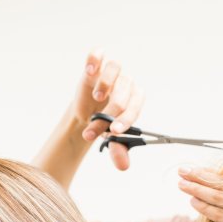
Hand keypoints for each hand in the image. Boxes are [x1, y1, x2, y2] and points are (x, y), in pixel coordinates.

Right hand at [72, 50, 144, 170]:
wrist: (87, 110)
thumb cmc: (105, 121)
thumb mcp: (110, 137)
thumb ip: (118, 150)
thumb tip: (123, 167)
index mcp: (135, 99)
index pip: (135, 106)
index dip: (125, 119)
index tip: (113, 132)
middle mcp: (125, 82)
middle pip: (122, 94)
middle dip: (106, 115)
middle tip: (92, 129)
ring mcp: (111, 72)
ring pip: (115, 68)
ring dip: (106, 83)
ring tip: (96, 98)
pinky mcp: (95, 64)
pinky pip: (98, 54)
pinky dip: (94, 60)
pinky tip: (89, 72)